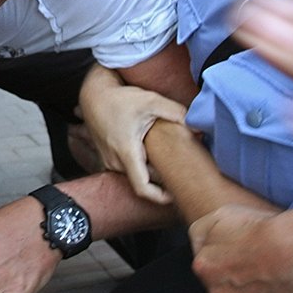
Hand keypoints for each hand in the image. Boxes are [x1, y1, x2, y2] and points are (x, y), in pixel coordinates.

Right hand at [78, 66, 185, 203]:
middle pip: (143, 180)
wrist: (93, 94)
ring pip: (135, 173)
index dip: (160, 197)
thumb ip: (177, 113)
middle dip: (161, 177)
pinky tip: (149, 151)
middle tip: (180, 168)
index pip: (143, 188)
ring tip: (165, 158)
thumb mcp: (151, 100)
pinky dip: (139, 163)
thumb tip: (199, 126)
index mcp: (126, 152)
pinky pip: (126, 167)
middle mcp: (114, 161)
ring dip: (150, 169)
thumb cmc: (119, 98)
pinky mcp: (106, 156)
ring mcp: (108, 160)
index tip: (175, 196)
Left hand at [188, 203, 292, 292]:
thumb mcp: (222, 214)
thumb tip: (198, 247)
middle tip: (266, 274)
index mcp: (204, 267)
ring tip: (278, 289)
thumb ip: (202, 232)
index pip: (211, 269)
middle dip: (240, 286)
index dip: (233, 263)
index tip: (251, 258)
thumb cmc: (267, 230)